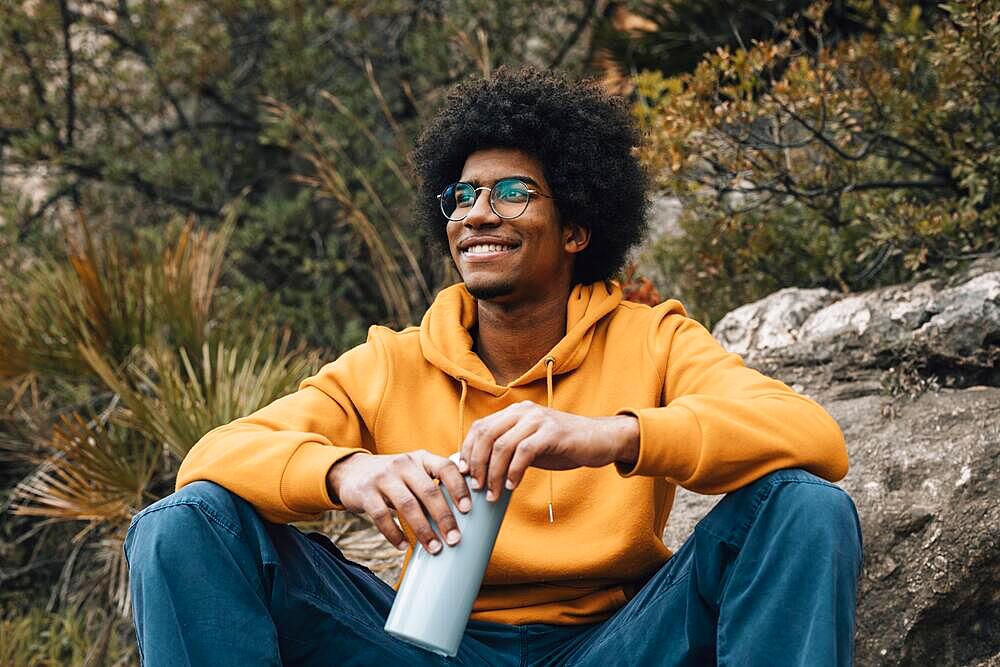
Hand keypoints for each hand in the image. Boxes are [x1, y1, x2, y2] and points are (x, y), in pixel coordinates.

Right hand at [326, 451, 471, 554]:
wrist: (351, 472)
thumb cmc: (393, 477)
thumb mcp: (413, 471)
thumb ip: (433, 483)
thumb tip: (464, 514)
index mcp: (421, 458)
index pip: (445, 467)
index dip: (459, 487)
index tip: (468, 509)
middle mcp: (403, 464)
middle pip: (428, 491)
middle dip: (444, 517)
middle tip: (454, 539)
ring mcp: (383, 477)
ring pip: (407, 505)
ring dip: (423, 530)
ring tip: (434, 548)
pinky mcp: (365, 492)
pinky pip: (382, 516)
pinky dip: (394, 534)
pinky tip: (403, 546)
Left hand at [457, 401, 638, 501]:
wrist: (599, 440)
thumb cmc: (563, 446)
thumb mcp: (530, 445)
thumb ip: (509, 451)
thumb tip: (480, 471)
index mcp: (514, 412)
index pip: (480, 427)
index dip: (467, 450)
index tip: (464, 473)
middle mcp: (523, 411)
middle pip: (487, 435)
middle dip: (477, 464)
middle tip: (477, 487)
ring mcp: (538, 420)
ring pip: (502, 445)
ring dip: (494, 473)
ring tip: (493, 493)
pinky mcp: (552, 433)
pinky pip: (524, 452)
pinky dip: (514, 471)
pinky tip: (513, 486)